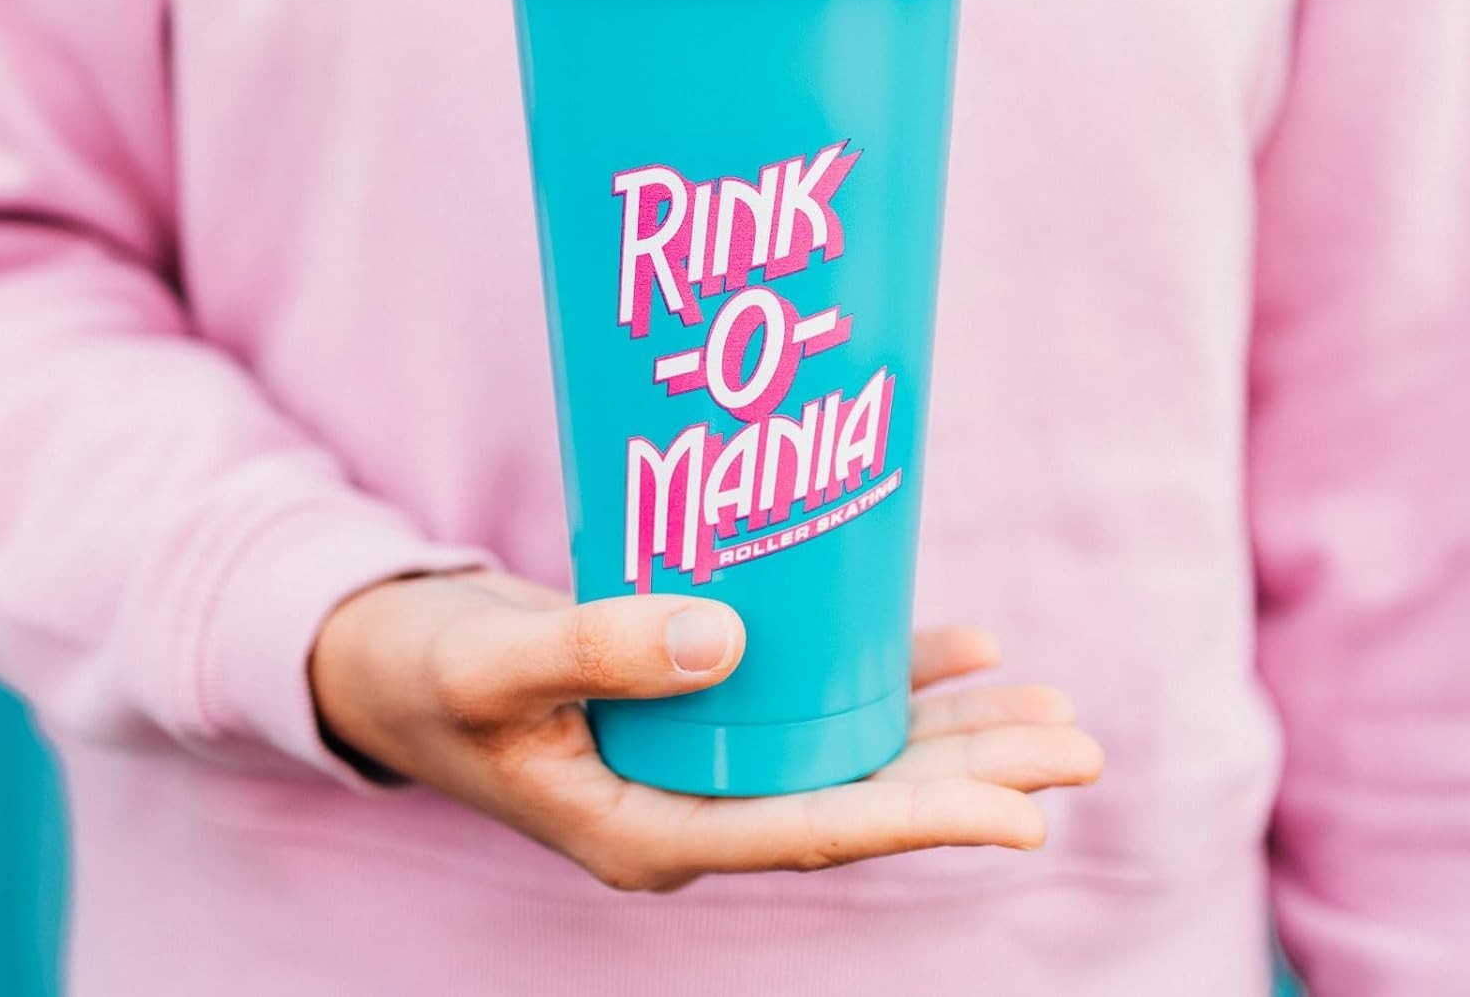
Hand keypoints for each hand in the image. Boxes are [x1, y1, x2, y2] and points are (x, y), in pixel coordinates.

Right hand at [309, 569, 1102, 891]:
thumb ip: (596, 648)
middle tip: (1079, 746)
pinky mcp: (702, 705)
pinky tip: (955, 652)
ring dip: (949, 731)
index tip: (1025, 812)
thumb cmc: (429, 674)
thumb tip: (728, 640)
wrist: (389, 665)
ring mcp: (704, 759)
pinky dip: (882, 674)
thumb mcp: (495, 665)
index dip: (921, 819)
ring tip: (1049, 710)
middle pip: (857, 793)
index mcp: (650, 828)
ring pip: (848, 748)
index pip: (811, 828)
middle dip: (970, 773)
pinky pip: (810, 698)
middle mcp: (695, 805)